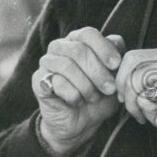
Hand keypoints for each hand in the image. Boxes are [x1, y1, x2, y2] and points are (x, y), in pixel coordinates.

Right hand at [31, 28, 124, 155]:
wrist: (81, 123)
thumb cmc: (99, 95)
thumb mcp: (114, 78)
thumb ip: (117, 59)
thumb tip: (116, 42)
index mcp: (78, 40)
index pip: (88, 34)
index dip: (103, 48)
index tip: (116, 65)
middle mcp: (60, 47)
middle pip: (79, 50)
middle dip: (98, 72)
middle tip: (110, 89)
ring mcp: (47, 63)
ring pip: (67, 65)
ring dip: (86, 85)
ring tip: (94, 97)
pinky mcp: (38, 81)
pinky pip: (57, 83)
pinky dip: (74, 95)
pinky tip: (78, 102)